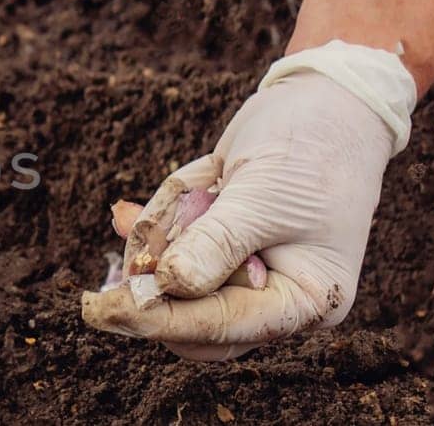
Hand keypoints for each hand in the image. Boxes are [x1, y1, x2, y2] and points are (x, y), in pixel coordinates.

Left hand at [82, 41, 415, 360]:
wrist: (326, 105)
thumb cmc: (309, 151)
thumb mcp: (262, 198)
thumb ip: (216, 244)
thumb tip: (166, 286)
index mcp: (304, 301)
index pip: (222, 328)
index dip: (161, 319)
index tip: (107, 309)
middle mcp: (277, 300)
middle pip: (192, 323)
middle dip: (155, 280)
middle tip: (134, 235)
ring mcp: (247, 276)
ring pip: (173, 286)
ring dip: (164, 235)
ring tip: (193, 182)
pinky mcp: (219, 248)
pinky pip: (173, 251)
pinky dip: (164, 222)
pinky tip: (178, 188)